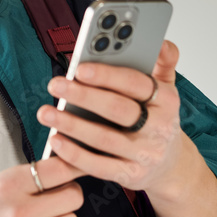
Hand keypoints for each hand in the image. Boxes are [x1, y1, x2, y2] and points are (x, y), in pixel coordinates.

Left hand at [37, 39, 192, 201]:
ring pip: (104, 138)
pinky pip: (99, 166)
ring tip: (46, 113)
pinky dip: (75, 154)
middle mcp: (159, 128)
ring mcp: (145, 154)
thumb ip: (164, 61)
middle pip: (118, 110)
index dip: (108, 75)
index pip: (137, 83)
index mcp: (167, 100)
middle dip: (84, 96)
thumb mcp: (166, 88)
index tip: (80, 68)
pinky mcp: (131, 175)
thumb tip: (160, 41)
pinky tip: (56, 141)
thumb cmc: (158, 119)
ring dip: (72, 125)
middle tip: (56, 84)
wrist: (170, 165)